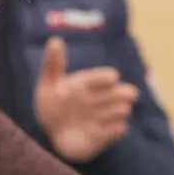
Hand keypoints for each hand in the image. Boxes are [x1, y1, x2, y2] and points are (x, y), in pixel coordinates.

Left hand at [33, 36, 139, 161]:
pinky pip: (119, 129)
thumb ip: (53, 64)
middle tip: (125, 95)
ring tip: (103, 114)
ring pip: (122, 110)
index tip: (112, 78)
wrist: (53, 133)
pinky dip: (113, 129)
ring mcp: (106, 116)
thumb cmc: (53, 105)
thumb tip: (55, 40)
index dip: (107, 78)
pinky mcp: (107, 134)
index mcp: (89, 83)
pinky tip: (99, 129)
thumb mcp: (48, 84)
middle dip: (122, 93)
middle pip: (123, 92)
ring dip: (114, 112)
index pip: (104, 77)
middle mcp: (101, 98)